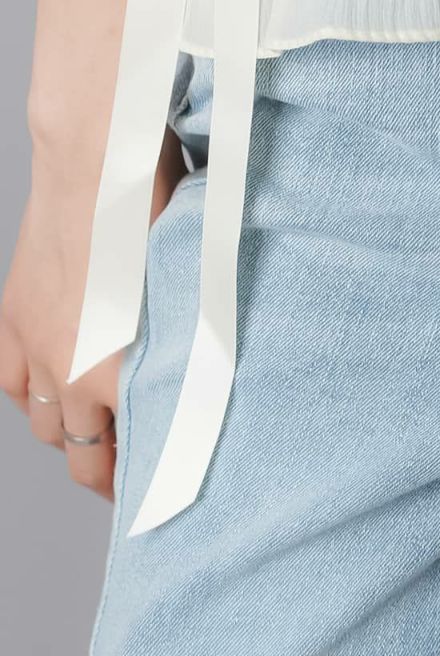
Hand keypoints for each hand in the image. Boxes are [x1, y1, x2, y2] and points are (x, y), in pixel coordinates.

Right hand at [0, 124, 183, 498]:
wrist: (97, 167)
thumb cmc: (159, 217)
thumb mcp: (187, 290)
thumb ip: (185, 343)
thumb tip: (205, 372)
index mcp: (116, 369)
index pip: (119, 456)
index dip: (133, 481)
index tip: (153, 488)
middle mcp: (68, 368)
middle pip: (77, 449)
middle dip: (103, 465)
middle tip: (128, 467)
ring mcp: (35, 342)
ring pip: (41, 419)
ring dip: (67, 431)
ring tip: (95, 430)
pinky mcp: (15, 314)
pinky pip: (11, 378)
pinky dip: (30, 393)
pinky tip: (50, 390)